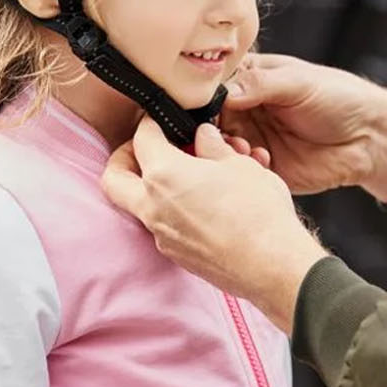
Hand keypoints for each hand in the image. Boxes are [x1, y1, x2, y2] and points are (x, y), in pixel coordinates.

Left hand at [102, 119, 328, 332]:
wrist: (273, 266)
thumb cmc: (259, 213)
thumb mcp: (240, 164)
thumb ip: (213, 146)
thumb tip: (204, 136)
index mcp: (164, 175)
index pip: (142, 138)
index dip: (150, 123)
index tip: (159, 121)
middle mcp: (153, 207)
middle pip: (113, 178)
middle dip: (124, 158)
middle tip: (145, 149)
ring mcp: (162, 235)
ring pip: (137, 204)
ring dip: (150, 187)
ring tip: (183, 176)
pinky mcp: (176, 255)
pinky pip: (161, 226)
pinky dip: (170, 210)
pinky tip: (199, 204)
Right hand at [219, 53, 386, 199]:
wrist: (370, 139)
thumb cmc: (341, 99)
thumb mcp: (299, 82)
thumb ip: (260, 84)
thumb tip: (224, 91)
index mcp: (253, 80)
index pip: (215, 84)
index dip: (206, 94)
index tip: (206, 103)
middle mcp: (248, 109)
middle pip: (211, 118)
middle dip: (212, 126)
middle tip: (220, 130)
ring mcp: (254, 138)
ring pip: (221, 146)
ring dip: (226, 148)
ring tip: (242, 148)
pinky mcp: (264, 167)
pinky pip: (240, 170)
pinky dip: (243, 167)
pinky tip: (259, 160)